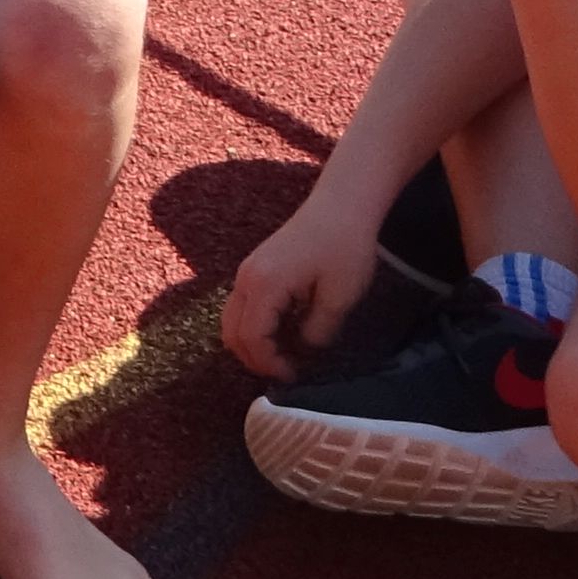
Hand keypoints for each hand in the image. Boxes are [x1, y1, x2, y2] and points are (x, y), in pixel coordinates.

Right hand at [225, 177, 388, 380]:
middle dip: (254, 358)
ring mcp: (247, 271)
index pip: (253, 339)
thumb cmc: (345, 246)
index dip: (270, 364)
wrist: (343, 203)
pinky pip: (242, 306)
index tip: (295, 376)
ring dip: (251, 343)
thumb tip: (307, 348)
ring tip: (283, 355)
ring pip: (232, 320)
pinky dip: (253, 326)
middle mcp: (246, 279)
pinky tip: (282, 331)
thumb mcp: (340, 296)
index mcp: (264, 286)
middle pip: (232, 332)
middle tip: (285, 371)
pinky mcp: (256, 267)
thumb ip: (319, 330)